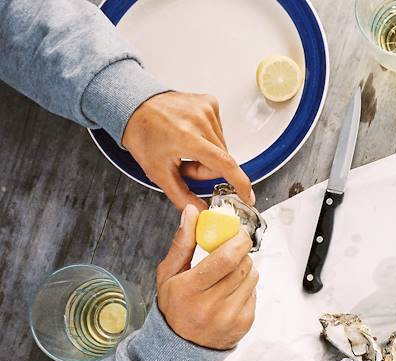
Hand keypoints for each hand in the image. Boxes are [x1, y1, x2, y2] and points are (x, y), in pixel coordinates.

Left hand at [122, 92, 254, 210]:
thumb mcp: (157, 172)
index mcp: (186, 137)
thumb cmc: (143, 135)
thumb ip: (181, 196)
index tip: (248, 196)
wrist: (134, 106)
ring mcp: (206, 108)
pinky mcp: (210, 102)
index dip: (239, 183)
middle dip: (206, 169)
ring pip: (222, 147)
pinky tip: (191, 133)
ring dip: (208, 153)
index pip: (224, 163)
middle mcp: (200, 119)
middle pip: (222, 159)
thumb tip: (201, 211)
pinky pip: (219, 131)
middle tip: (184, 165)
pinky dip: (208, 137)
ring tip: (185, 147)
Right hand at [156, 205, 258, 349]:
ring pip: (252, 276)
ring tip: (230, 272)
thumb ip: (182, 243)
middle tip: (233, 249)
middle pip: (243, 265)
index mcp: (190, 290)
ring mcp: (230, 316)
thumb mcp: (168, 275)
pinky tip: (231, 291)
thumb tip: (191, 213)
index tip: (238, 232)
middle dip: (242, 252)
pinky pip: (254, 292)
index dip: (237, 241)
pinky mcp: (244, 323)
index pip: (225, 259)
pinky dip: (247, 286)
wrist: (181, 347)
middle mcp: (211, 305)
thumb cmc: (174, 306)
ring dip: (245, 268)